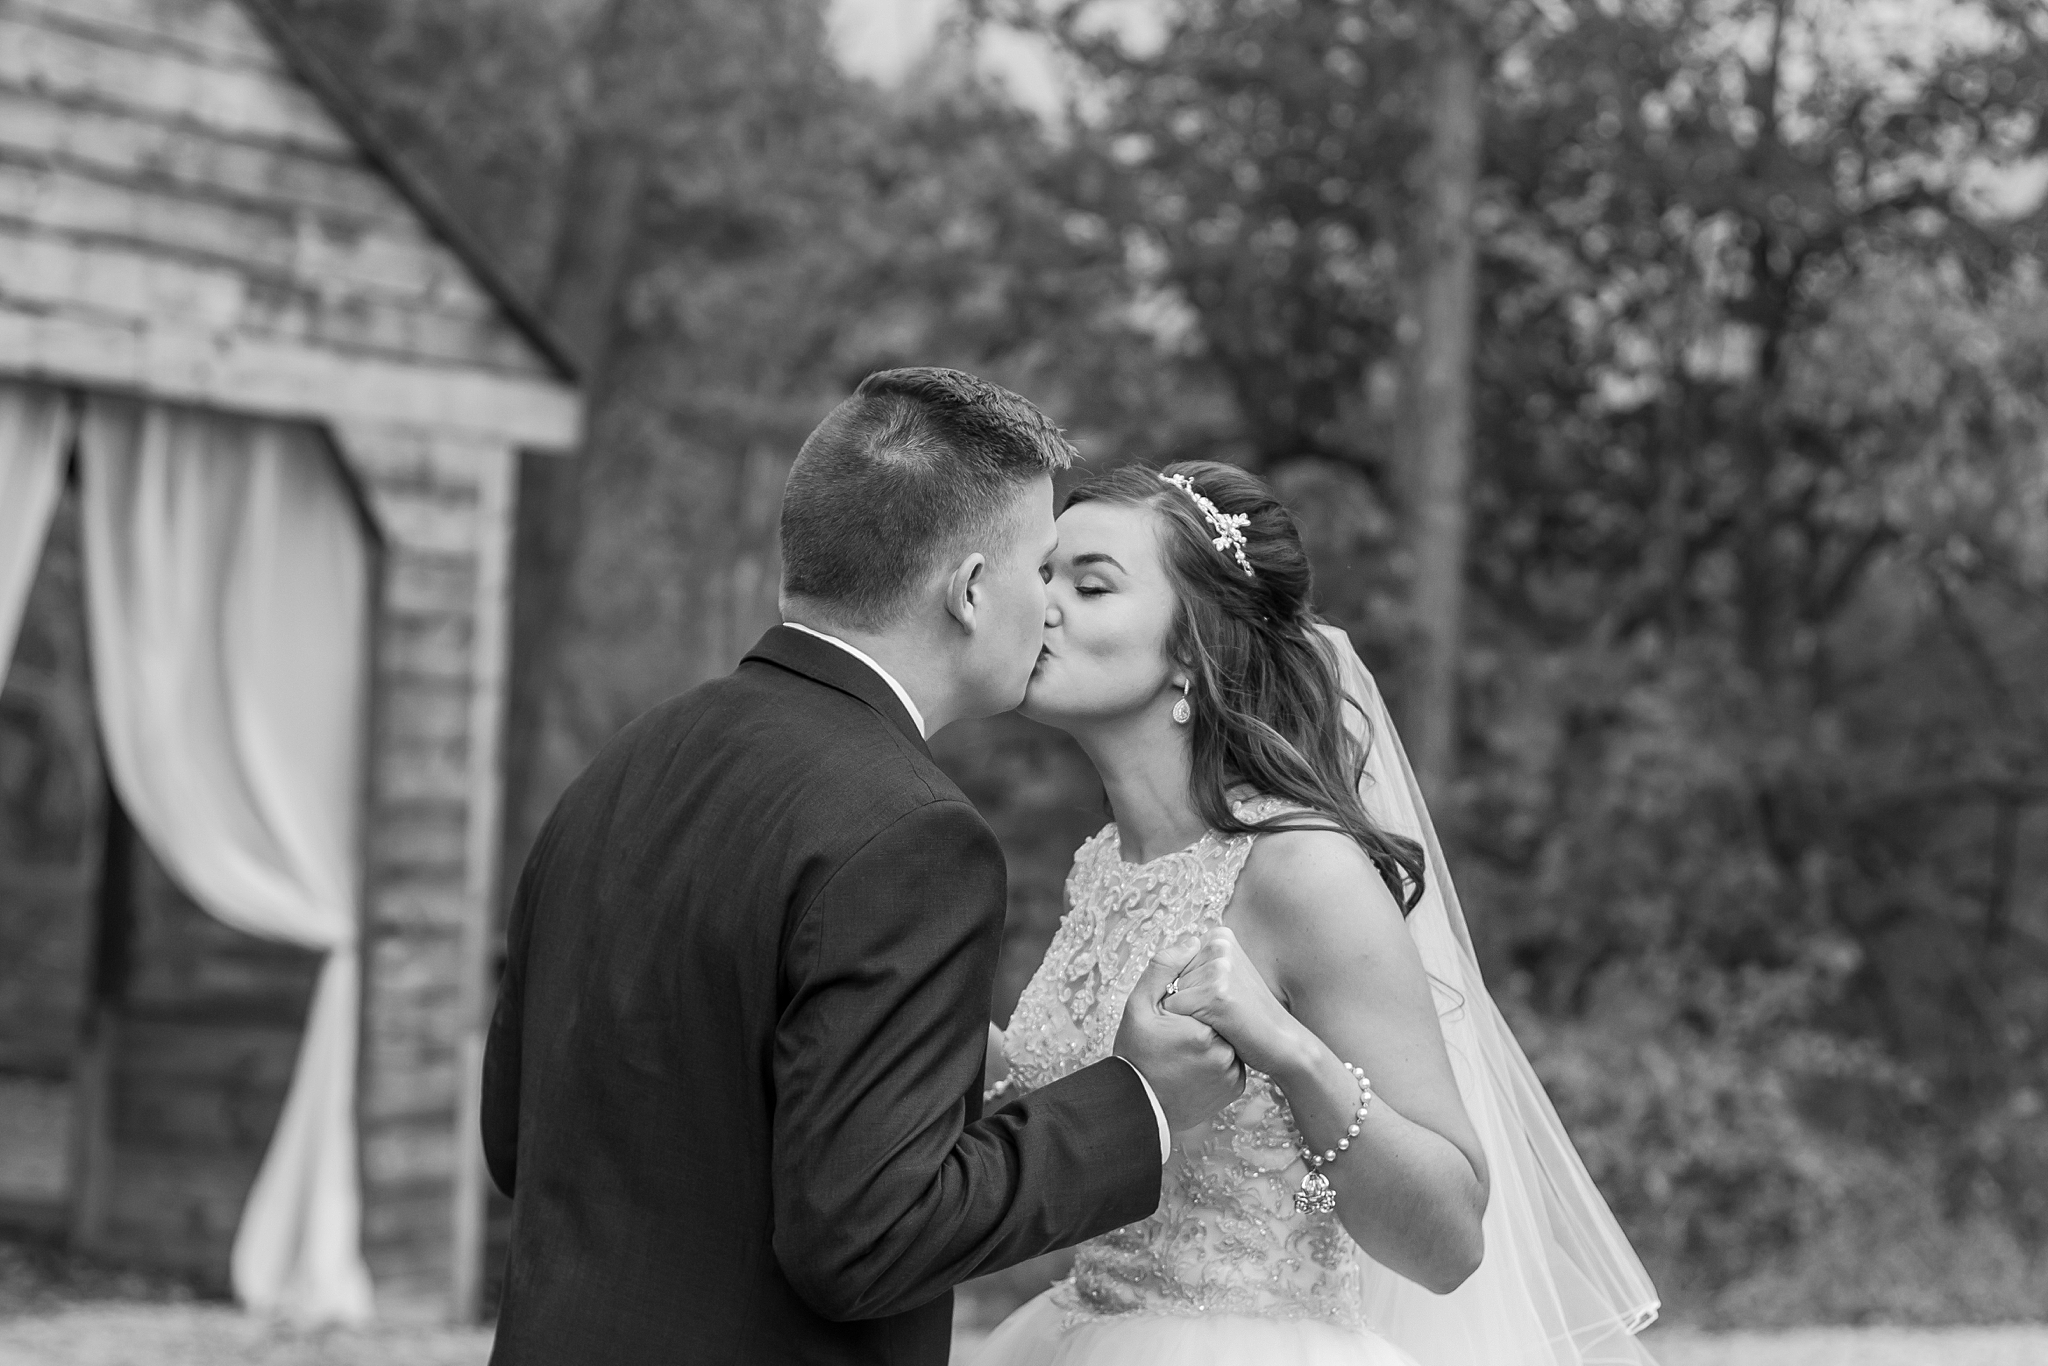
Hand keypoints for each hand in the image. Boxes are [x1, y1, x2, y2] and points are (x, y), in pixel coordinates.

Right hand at [1114, 936, 1245, 1131]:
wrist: (1137, 1108)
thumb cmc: (1135, 1054)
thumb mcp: (1139, 1006)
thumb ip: (1164, 968)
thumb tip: (1193, 941)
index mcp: (1203, 1031)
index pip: (1211, 995)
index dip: (1191, 1001)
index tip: (1173, 1016)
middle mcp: (1225, 1055)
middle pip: (1222, 1016)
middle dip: (1204, 1018)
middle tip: (1177, 1035)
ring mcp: (1232, 1074)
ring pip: (1229, 1037)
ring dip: (1213, 1037)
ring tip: (1184, 1051)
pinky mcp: (1236, 1088)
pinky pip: (1233, 1061)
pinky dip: (1218, 1059)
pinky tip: (1194, 1065)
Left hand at [1159, 927, 1307, 1079]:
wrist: (1281, 1040)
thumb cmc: (1246, 1012)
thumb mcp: (1221, 977)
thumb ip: (1194, 963)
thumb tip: (1165, 958)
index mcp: (1220, 936)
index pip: (1173, 960)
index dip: (1187, 986)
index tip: (1216, 995)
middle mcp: (1220, 945)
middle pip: (1169, 975)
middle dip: (1184, 997)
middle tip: (1219, 1008)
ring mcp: (1219, 967)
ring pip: (1170, 992)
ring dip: (1186, 1012)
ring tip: (1219, 1016)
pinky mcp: (1216, 993)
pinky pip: (1174, 1008)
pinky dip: (1187, 1024)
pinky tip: (1216, 1026)